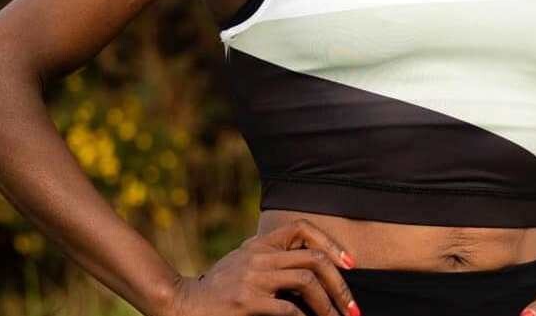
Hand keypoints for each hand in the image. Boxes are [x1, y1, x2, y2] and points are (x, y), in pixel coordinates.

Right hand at [160, 217, 360, 315]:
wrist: (182, 303)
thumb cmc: (217, 287)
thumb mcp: (244, 262)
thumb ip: (270, 258)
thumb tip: (309, 267)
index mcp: (260, 243)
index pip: (302, 228)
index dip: (330, 243)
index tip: (350, 264)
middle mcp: (259, 256)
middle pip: (314, 258)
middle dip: (340, 285)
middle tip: (353, 308)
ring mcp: (253, 278)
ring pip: (306, 282)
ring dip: (328, 305)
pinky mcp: (246, 302)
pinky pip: (287, 309)